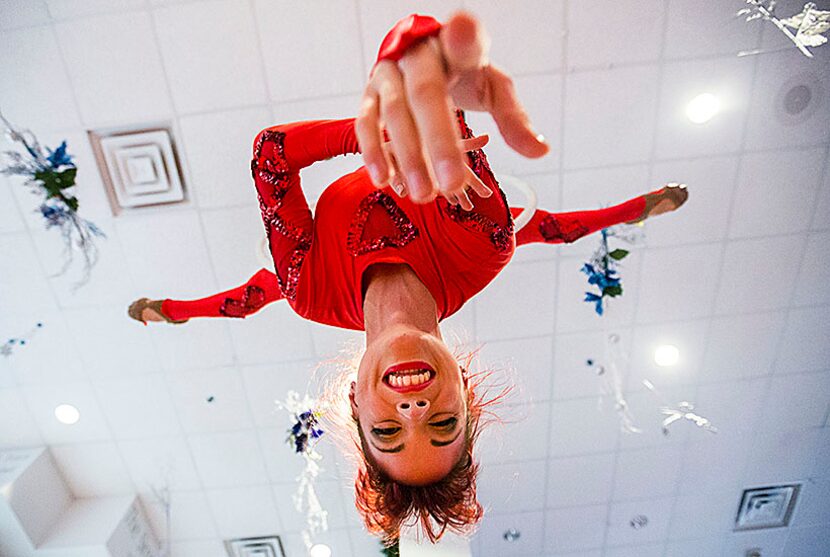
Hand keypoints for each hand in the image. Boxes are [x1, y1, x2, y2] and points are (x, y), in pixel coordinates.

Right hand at [356, 11, 548, 204]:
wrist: (420, 56)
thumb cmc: (462, 75)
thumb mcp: (495, 90)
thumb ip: (514, 119)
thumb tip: (540, 151)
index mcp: (457, 47)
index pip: (463, 40)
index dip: (462, 37)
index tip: (463, 31)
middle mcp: (418, 54)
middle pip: (426, 93)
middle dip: (439, 141)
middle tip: (453, 184)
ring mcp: (390, 72)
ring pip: (395, 112)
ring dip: (408, 157)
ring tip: (424, 194)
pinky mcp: (370, 93)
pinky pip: (366, 121)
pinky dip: (374, 151)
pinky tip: (385, 179)